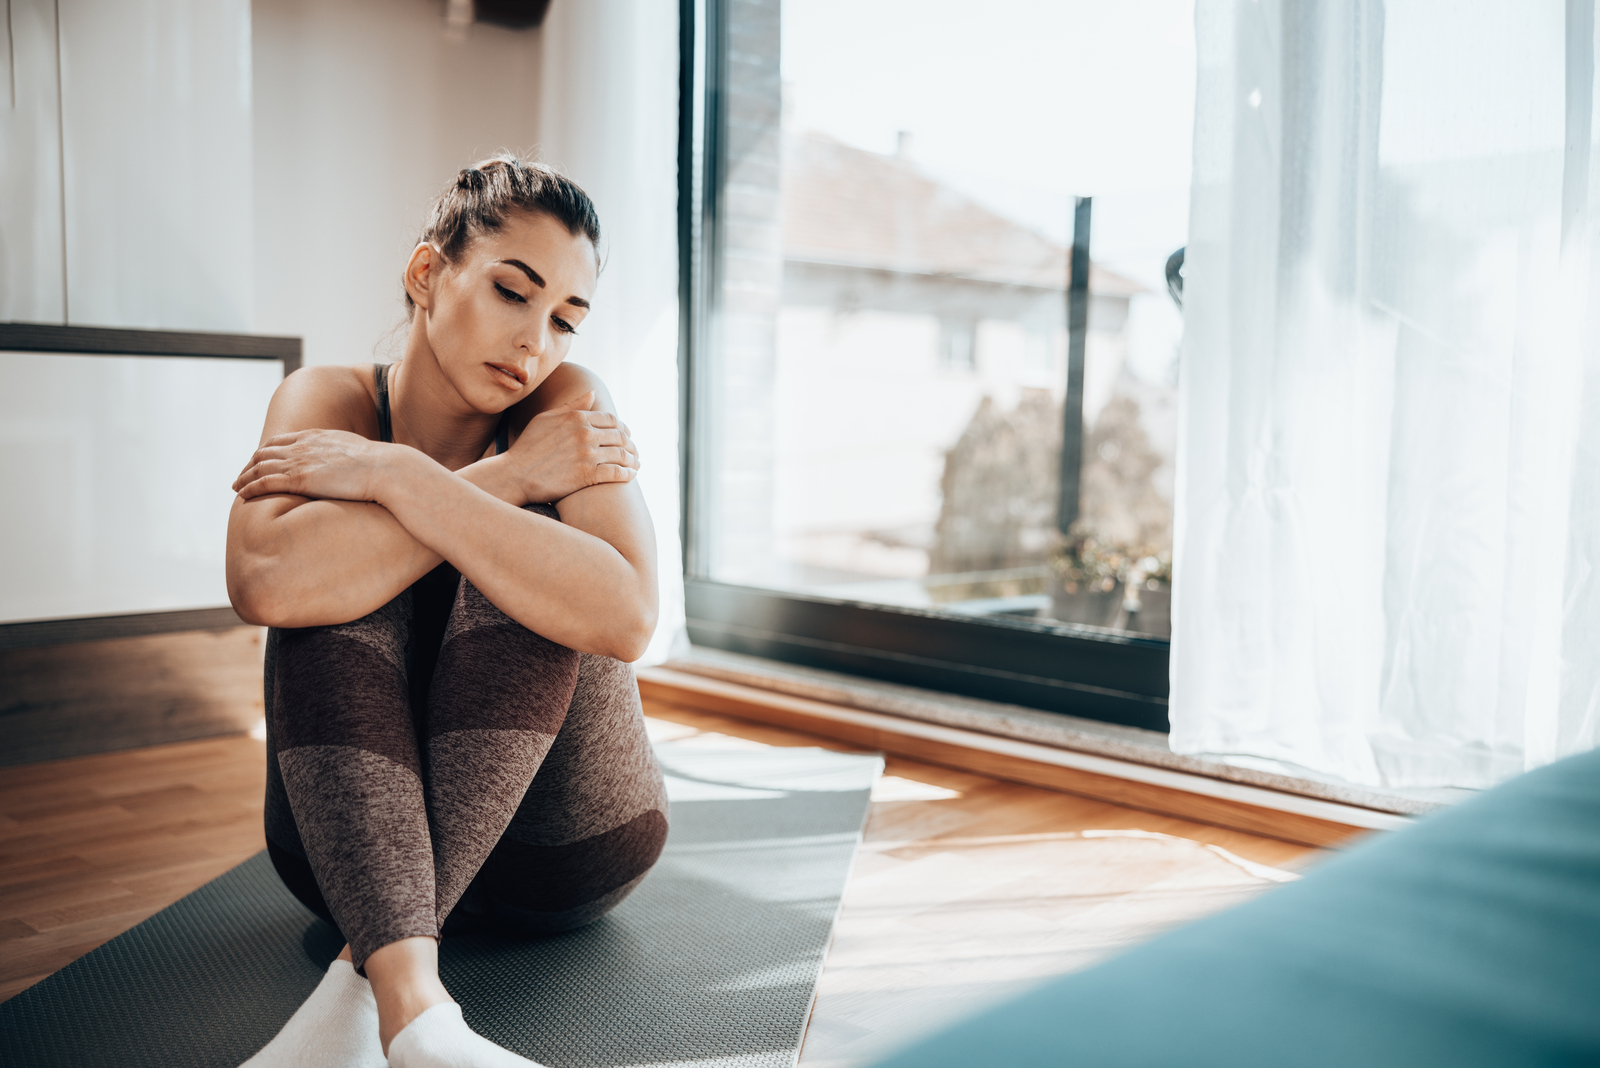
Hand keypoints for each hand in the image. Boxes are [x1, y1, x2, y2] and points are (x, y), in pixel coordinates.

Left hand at [233, 429, 396, 502]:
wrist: (385, 469)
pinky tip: (243, 494)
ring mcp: (300, 461)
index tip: (258, 462)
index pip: (279, 441)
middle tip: (242, 476)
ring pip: (260, 467)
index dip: (264, 452)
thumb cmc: (379, 465)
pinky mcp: (300, 479)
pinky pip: (264, 482)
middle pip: (264, 452)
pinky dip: (250, 487)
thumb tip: (347, 465)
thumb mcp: (355, 451)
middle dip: (250, 464)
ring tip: (236, 486)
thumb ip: (341, 454)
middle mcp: (303, 445)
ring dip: (244, 476)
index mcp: (315, 436)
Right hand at [504, 391, 639, 502]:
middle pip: (620, 436)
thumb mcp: (546, 419)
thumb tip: (592, 393)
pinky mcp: (587, 475)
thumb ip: (572, 406)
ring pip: (622, 455)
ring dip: (633, 460)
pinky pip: (616, 472)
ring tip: (636, 464)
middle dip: (631, 444)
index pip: (611, 420)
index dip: (622, 428)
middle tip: (634, 452)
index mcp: (577, 418)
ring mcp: (587, 454)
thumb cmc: (528, 446)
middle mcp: (585, 433)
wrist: (516, 474)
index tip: (626, 435)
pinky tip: (630, 475)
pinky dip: (627, 473)